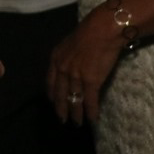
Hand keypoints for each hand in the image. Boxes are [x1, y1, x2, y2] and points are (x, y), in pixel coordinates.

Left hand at [47, 9, 122, 125]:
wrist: (102, 30)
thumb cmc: (89, 33)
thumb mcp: (69, 43)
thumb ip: (67, 57)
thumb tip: (69, 64)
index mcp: (55, 60)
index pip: (50, 83)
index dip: (52, 95)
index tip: (54, 103)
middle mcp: (62, 70)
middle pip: (60, 95)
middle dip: (61, 109)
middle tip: (62, 120)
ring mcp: (76, 76)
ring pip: (74, 100)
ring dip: (76, 114)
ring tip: (77, 123)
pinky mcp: (91, 81)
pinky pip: (90, 101)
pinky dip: (91, 112)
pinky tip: (92, 120)